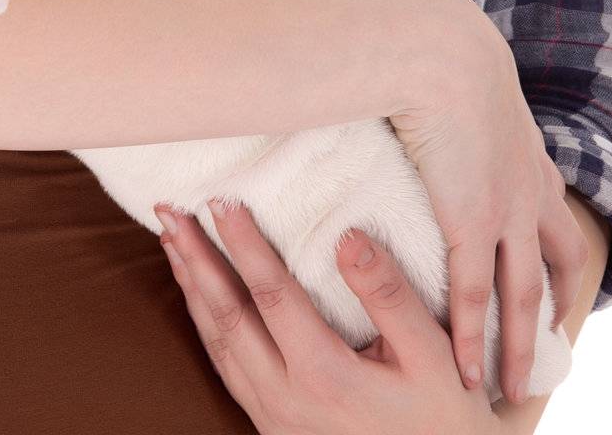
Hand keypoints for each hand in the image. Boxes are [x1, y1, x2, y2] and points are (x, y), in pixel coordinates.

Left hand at [156, 199, 499, 432]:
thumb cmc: (442, 417)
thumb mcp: (432, 355)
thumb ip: (389, 296)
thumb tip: (348, 238)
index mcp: (325, 376)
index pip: (271, 295)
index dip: (243, 244)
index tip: (221, 199)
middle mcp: (287, 399)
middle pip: (227, 316)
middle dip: (195, 258)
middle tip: (168, 210)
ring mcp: (273, 418)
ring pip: (217, 344)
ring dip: (190, 287)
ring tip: (171, 240)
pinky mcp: (272, 426)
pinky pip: (225, 368)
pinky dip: (203, 323)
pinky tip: (196, 296)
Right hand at [389, 0, 588, 401]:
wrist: (434, 44)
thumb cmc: (428, 42)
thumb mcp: (451, 72)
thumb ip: (440, 93)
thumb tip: (411, 87)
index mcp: (525, 147)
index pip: (553, 211)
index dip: (555, 248)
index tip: (552, 278)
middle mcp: (528, 183)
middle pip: (558, 260)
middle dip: (553, 307)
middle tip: (546, 345)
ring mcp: (504, 206)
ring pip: (523, 293)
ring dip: (520, 344)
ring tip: (512, 387)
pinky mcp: (471, 221)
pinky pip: (474, 294)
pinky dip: (470, 336)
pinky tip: (467, 369)